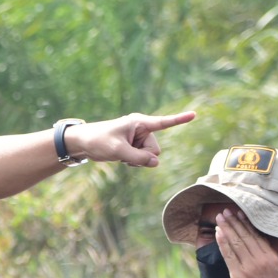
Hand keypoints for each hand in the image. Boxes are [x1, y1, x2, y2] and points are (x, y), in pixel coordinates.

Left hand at [64, 111, 195, 167]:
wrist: (83, 143)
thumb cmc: (98, 141)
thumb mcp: (118, 151)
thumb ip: (138, 158)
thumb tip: (156, 163)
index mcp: (139, 123)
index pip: (163, 122)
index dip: (179, 120)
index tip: (194, 114)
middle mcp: (142, 129)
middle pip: (156, 150)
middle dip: (144, 156)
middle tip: (125, 154)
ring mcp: (139, 139)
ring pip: (150, 156)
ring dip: (138, 160)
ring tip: (121, 155)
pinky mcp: (135, 147)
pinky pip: (143, 159)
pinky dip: (134, 162)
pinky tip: (122, 158)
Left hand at [214, 209, 277, 277]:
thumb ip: (276, 260)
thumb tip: (272, 252)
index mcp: (272, 258)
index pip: (257, 236)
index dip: (247, 224)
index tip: (241, 214)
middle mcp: (261, 260)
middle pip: (245, 236)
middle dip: (234, 222)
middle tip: (226, 211)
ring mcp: (249, 267)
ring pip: (236, 243)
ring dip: (226, 228)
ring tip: (220, 218)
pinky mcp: (238, 276)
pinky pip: (228, 255)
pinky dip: (222, 243)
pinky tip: (218, 233)